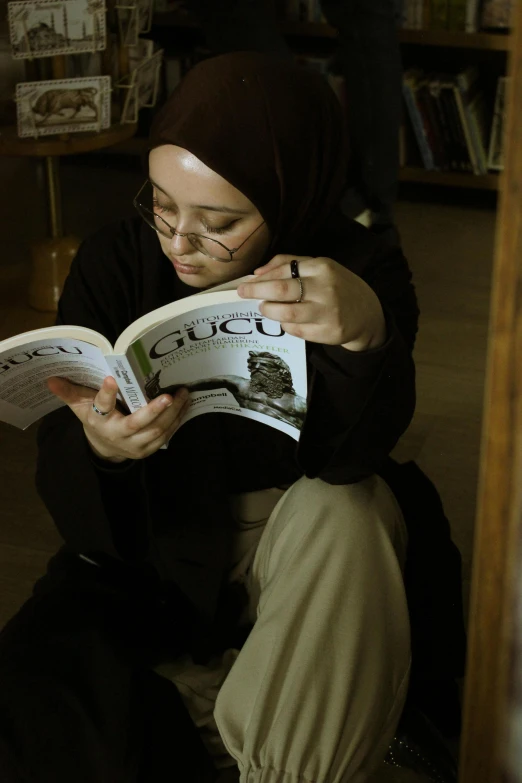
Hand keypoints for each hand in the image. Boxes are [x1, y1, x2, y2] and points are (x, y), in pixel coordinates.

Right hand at [47, 375, 190, 462]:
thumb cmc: (95, 420)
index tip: (111, 380)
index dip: (106, 395)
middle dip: (153, 411)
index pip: (102, 407)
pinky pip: (166, 435)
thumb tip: (50, 379)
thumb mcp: (79, 407)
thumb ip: (69, 393)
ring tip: (183, 394)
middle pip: (136, 424)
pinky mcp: (149, 448)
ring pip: (157, 430)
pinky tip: (185, 404)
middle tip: (167, 396)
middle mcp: (118, 435)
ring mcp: (135, 445)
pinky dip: (177, 420)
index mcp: (99, 421)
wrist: (105, 448)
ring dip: (172, 413)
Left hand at [237, 254, 386, 351]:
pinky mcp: (328, 332)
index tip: (246, 281)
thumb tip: (258, 271)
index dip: (261, 277)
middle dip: (256, 291)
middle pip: (281, 290)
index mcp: (322, 267)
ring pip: (286, 313)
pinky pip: (296, 329)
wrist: (367, 314)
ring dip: (269, 310)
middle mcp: (326, 288)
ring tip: (264, 308)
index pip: (284, 270)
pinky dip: (285, 325)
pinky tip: (285, 321)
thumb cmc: (338, 288)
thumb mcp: (320, 268)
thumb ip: (291, 263)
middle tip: (243, 293)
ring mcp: (327, 312)